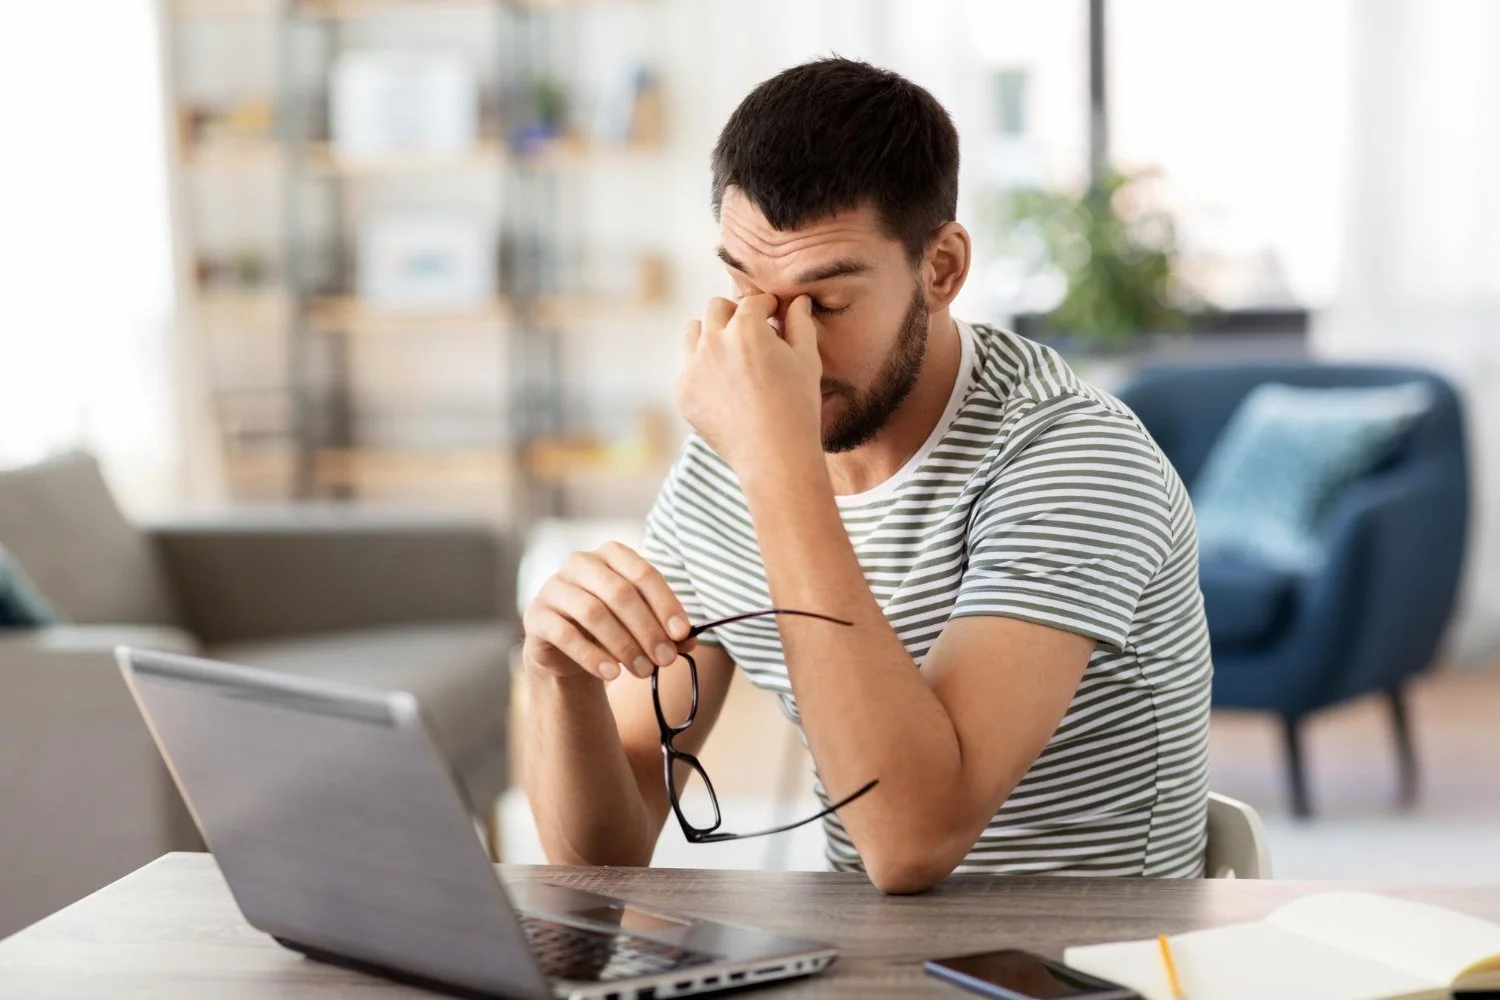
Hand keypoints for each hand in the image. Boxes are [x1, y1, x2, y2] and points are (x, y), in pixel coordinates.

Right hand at [522, 542, 695, 682]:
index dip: (665, 605)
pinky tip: (612, 675)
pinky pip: (565, 634)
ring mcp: (554, 587)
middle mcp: (580, 563)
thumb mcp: (641, 625)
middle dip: (647, 630)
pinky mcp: (536, 615)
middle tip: (665, 660)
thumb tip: (688, 642)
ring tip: (643, 671)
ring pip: (593, 612)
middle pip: (619, 593)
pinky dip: (592, 656)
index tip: (682, 635)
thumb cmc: (612, 627)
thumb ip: (665, 631)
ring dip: (623, 645)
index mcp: (611, 555)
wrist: (566, 648)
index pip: (643, 574)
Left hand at [676, 292, 821, 475]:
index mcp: (745, 328)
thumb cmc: (797, 406)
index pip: (752, 302)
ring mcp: (692, 368)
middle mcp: (713, 342)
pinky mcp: (683, 393)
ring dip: (711, 335)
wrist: (774, 457)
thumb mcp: (807, 359)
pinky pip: (688, 369)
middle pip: (716, 309)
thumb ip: (800, 323)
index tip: (772, 315)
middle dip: (734, 314)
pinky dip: (703, 371)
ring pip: (693, 333)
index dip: (766, 307)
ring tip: (732, 355)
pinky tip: (726, 389)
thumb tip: (798, 300)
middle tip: (750, 332)